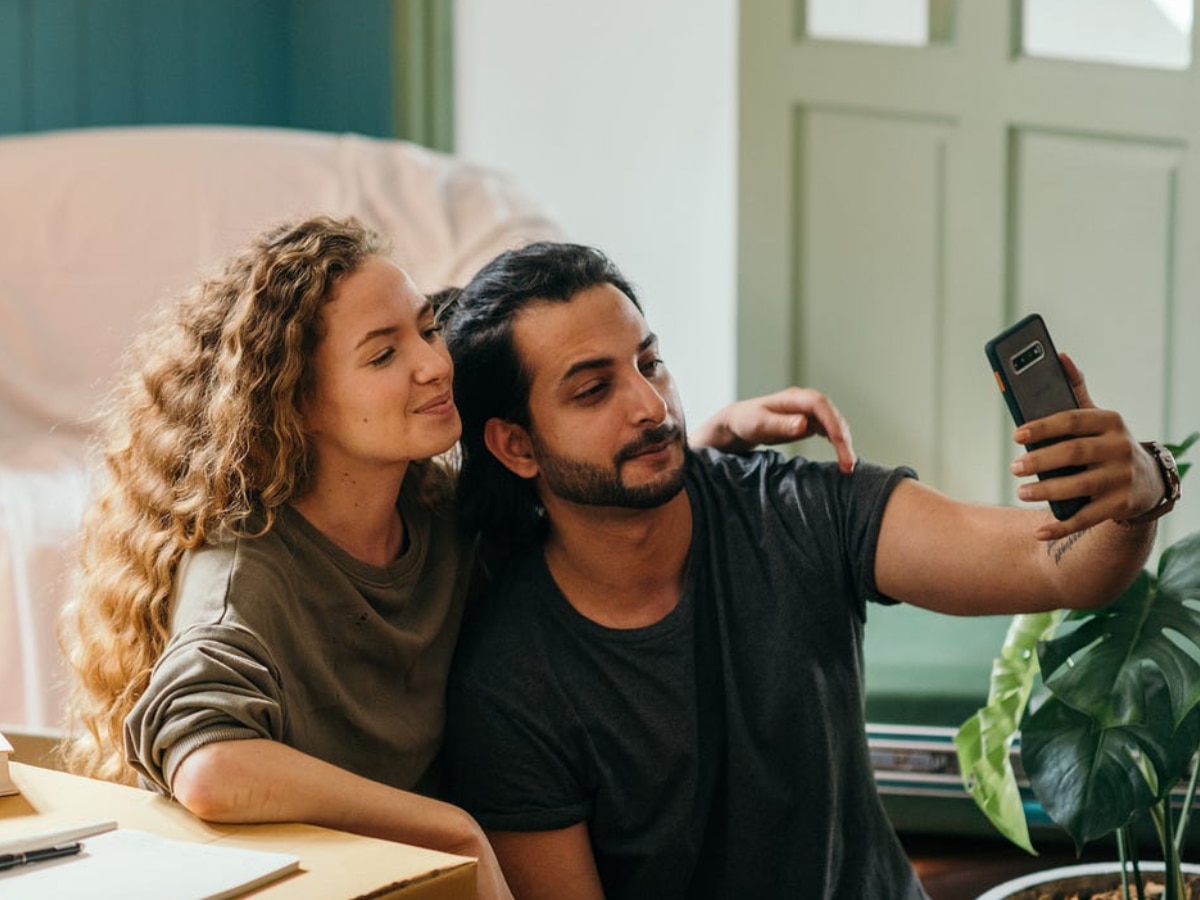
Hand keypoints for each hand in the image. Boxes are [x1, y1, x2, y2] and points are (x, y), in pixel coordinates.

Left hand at [690, 387, 855, 472]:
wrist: (738, 423)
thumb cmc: (746, 421)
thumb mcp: (759, 425)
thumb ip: (781, 425)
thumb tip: (805, 424)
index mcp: (794, 398)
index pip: (821, 406)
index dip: (833, 423)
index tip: (840, 443)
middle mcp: (805, 402)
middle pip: (833, 416)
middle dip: (843, 439)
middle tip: (849, 464)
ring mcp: (809, 413)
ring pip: (835, 425)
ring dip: (844, 444)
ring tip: (848, 467)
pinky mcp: (809, 423)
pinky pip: (829, 432)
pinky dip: (838, 444)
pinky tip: (843, 460)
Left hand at [1009, 353, 1162, 539]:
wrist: (1148, 482)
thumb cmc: (1106, 444)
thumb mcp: (1097, 417)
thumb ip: (1075, 391)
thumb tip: (1060, 356)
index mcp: (1109, 422)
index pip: (1072, 420)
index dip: (1043, 427)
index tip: (1017, 435)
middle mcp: (1119, 448)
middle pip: (1074, 453)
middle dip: (1040, 460)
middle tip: (1014, 467)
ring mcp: (1121, 478)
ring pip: (1079, 486)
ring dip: (1047, 491)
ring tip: (1021, 492)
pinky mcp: (1121, 506)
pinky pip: (1087, 518)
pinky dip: (1061, 526)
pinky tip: (1040, 530)